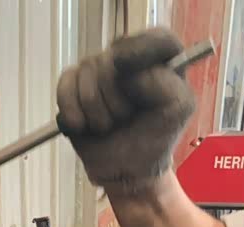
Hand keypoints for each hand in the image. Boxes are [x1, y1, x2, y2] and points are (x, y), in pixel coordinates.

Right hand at [56, 28, 194, 190]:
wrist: (125, 170)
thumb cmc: (154, 140)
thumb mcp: (178, 110)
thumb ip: (164, 83)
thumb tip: (128, 75)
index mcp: (160, 61)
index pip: (155, 40)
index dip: (139, 50)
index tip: (125, 69)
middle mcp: (128, 60)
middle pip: (111, 60)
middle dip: (115, 101)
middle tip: (124, 119)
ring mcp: (98, 71)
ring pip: (87, 73)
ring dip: (96, 112)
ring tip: (107, 127)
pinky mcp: (74, 86)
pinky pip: (65, 85)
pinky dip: (71, 111)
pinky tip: (82, 126)